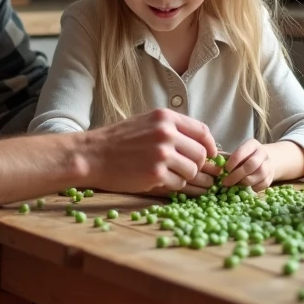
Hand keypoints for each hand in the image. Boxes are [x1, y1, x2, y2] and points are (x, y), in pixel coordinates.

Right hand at [81, 108, 217, 193]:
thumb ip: (173, 129)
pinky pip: (178, 184)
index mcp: (165, 118)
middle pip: (201, 154)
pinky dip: (173, 185)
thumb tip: (203, 145)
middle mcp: (166, 133)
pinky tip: (159, 180)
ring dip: (185, 176)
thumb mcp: (146, 123)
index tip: (210, 155)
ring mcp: (161, 153)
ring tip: (169, 174)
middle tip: (187, 169)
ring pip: (192, 171)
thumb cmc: (119, 140)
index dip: (210, 146)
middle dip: (198, 165)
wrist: (92, 155)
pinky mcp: (155, 173)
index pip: (203, 131)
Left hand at [219, 140, 275, 191]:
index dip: (233, 162)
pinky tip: (247, 188)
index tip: (225, 170)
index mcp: (252, 144)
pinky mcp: (272, 176)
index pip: (242, 152)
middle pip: (251, 164)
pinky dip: (254, 187)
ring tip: (236, 185)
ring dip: (245, 182)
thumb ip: (227, 157)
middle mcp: (262, 153)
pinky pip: (264, 183)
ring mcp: (269, 164)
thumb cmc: (246, 157)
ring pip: (259, 174)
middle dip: (237, 175)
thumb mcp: (238, 153)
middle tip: (226, 182)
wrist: (265, 160)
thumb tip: (214, 162)